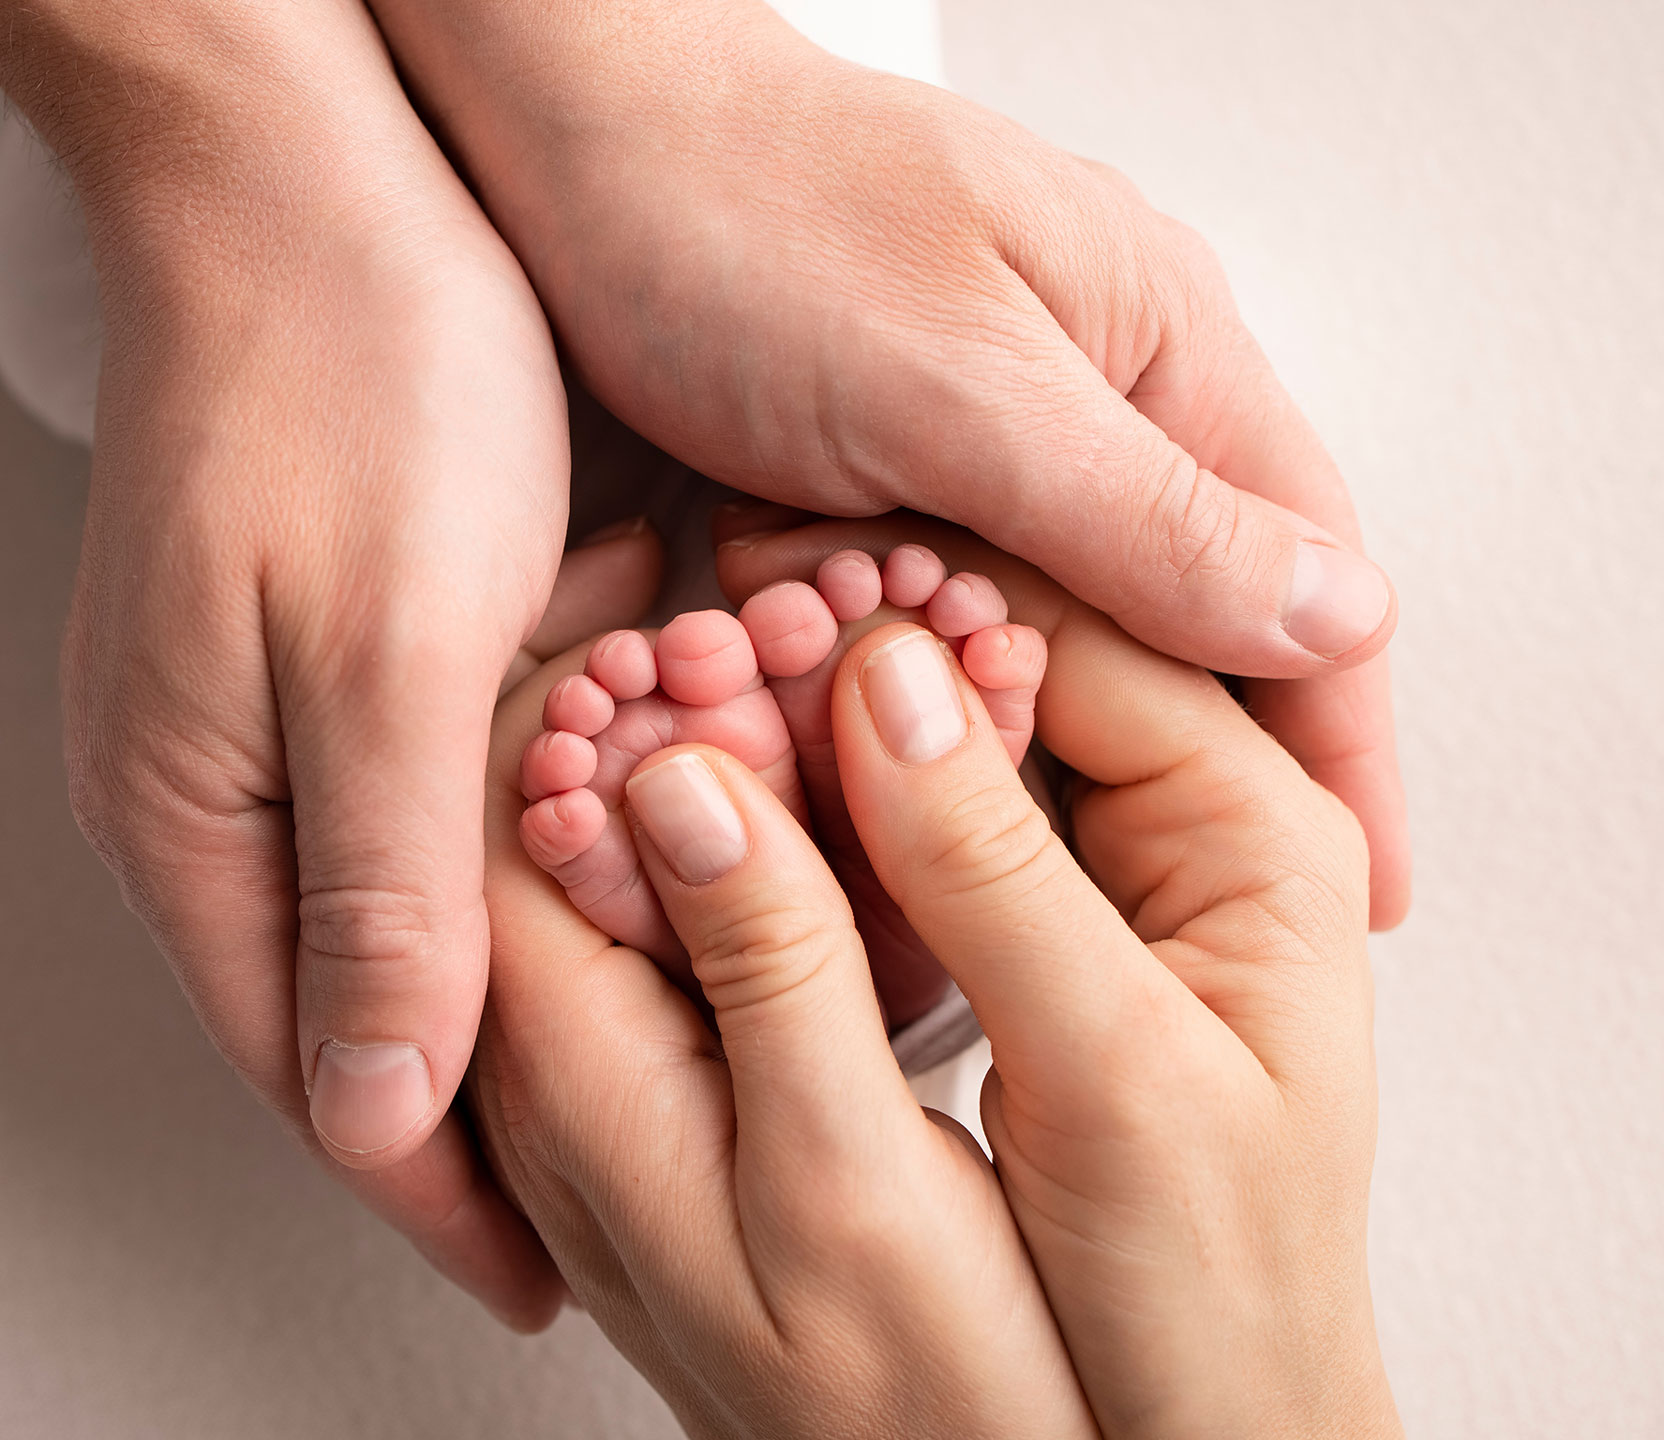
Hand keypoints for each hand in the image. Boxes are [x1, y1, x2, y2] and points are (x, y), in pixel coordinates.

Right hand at [0, 0, 628, 1325]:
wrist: (315, 165)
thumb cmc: (346, 372)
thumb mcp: (384, 650)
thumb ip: (382, 890)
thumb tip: (369, 1111)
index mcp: (195, 817)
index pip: (322, 1076)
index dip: (444, 1193)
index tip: (549, 1283)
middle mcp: (213, 791)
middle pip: (357, 1016)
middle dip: (488, 1117)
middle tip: (625, 1196)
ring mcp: (267, 719)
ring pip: (409, 917)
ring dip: (522, 991)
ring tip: (646, 1073)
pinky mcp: (334, 650)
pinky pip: (435, 810)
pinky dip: (530, 863)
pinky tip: (622, 885)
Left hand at [366, 0, 1408, 925]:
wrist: (556, 141)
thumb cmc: (741, 213)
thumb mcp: (956, 380)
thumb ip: (1139, 511)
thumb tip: (1340, 618)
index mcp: (1159, 352)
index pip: (1305, 571)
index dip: (1340, 739)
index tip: (1366, 892)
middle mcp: (1087, 399)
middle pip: (1182, 620)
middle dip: (1170, 757)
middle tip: (1172, 909)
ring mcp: (977, 437)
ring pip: (1050, 634)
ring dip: (1022, 732)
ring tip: (1013, 852)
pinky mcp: (876, 470)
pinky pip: (938, 614)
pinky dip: (917, 690)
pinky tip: (899, 760)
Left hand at [476, 653, 1097, 1438]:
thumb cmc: (960, 1388)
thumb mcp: (851, 1179)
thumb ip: (768, 970)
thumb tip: (682, 783)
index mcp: (581, 1105)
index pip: (500, 845)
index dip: (574, 706)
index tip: (666, 598)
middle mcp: (565, 1108)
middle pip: (542, 857)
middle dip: (630, 716)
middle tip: (728, 598)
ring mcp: (627, 1115)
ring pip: (606, 892)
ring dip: (676, 770)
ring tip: (768, 653)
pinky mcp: (699, 1125)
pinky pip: (663, 949)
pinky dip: (720, 845)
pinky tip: (802, 783)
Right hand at [722, 519, 1402, 1437]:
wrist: (1205, 1429)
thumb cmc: (1211, 1285)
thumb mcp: (1115, 1071)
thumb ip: (999, 873)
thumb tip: (885, 679)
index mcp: (1255, 827)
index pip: (1086, 631)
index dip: (927, 593)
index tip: (781, 571)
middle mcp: (1184, 828)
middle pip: (1017, 665)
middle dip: (871, 639)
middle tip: (723, 619)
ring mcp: (1102, 877)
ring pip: (958, 737)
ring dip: (842, 714)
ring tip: (714, 681)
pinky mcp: (1032, 931)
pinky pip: (927, 823)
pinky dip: (840, 797)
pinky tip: (752, 781)